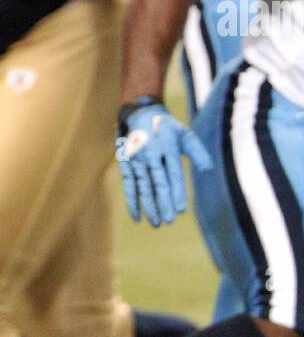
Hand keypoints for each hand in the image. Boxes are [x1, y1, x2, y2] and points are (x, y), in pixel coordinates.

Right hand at [116, 97, 212, 226]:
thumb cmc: (167, 128)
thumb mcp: (184, 134)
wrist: (139, 113)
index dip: (177, 192)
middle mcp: (151, 154)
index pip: (173, 174)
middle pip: (158, 183)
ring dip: (148, 206)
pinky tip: (137, 217)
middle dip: (163, 203)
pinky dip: (132, 201)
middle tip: (169, 220)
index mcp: (168, 147)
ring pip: (143, 186)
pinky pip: (129, 185)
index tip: (181, 209)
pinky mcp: (126, 164)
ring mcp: (137, 160)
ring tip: (156, 223)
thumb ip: (197, 151)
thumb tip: (208, 169)